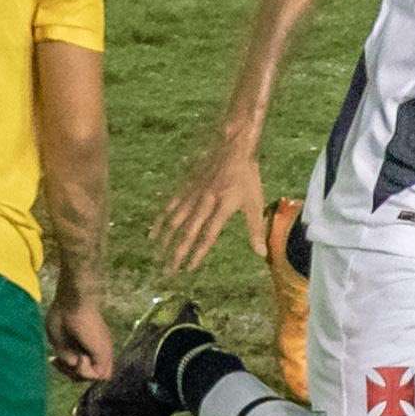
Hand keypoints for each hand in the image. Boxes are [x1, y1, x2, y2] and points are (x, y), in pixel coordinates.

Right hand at [47, 287, 113, 382]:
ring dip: (79, 373)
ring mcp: (102, 352)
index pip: (80, 369)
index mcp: (86, 346)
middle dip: (70, 373)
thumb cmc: (61, 314)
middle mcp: (95, 350)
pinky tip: (80, 358)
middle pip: (85, 376)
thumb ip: (67, 357)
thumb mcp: (59, 341)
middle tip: (58, 360)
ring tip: (73, 358)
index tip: (54, 359)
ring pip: (94, 378)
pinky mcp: (105, 352)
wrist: (72, 301)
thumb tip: (75, 365)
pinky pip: (100, 375)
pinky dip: (86, 371)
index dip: (66, 370)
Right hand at [154, 134, 268, 272]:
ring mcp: (193, 194)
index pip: (208, 236)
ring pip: (175, 219)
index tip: (188, 268)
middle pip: (188, 232)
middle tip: (168, 269)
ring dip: (165, 237)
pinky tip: (153, 229)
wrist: (234, 146)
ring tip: (156, 253)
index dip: (198, 253)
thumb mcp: (255, 202)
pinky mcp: (186, 186)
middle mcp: (205, 203)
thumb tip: (261, 253)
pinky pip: (170, 204)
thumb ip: (255, 229)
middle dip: (177, 252)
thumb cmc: (247, 176)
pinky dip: (161, 218)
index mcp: (222, 208)